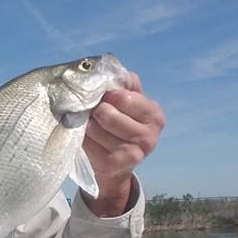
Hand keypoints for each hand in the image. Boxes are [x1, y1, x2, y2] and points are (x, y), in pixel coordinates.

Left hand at [81, 72, 164, 215]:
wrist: (117, 164)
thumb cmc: (121, 124)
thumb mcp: (129, 101)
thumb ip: (125, 83)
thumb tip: (113, 72)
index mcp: (154, 116)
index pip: (123, 97)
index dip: (108, 95)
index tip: (105, 98)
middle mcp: (148, 137)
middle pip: (107, 114)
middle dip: (96, 110)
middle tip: (95, 113)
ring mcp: (132, 154)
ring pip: (94, 128)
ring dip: (86, 124)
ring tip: (91, 125)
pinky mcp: (113, 165)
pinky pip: (87, 144)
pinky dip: (83, 139)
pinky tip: (88, 139)